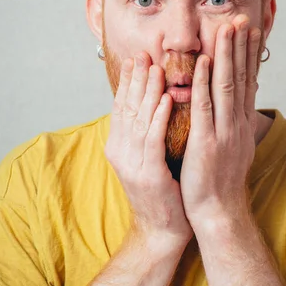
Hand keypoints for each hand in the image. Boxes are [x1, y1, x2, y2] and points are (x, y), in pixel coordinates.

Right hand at [105, 52, 192, 244]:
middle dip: (135, 79)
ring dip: (148, 92)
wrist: (162, 231)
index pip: (121, 107)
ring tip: (156, 68)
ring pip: (139, 119)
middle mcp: (120, 152)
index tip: (134, 58)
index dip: (127, 82)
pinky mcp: (148, 175)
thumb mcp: (147, 156)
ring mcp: (132, 164)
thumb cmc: (161, 190)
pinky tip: (167, 99)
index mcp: (119, 146)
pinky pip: (153, 140)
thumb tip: (152, 100)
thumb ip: (145, 130)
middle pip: (127, 108)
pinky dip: (159, 118)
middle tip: (142, 54)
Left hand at [180, 14, 260, 228]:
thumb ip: (235, 121)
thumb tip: (238, 102)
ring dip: (225, 55)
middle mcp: (237, 122)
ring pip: (225, 85)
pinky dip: (204, 82)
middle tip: (241, 18)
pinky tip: (202, 62)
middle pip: (240, 77)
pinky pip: (205, 106)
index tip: (251, 31)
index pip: (248, 81)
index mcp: (242, 123)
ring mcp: (223, 131)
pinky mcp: (205, 141)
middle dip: (240, 46)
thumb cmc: (221, 179)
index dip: (249, 55)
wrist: (218, 211)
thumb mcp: (234, 146)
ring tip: (226, 28)